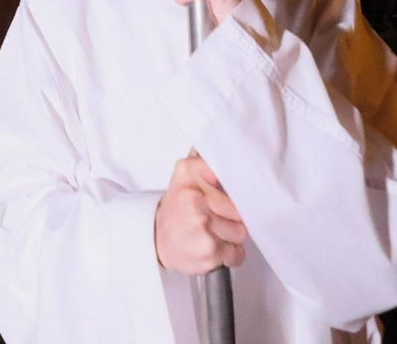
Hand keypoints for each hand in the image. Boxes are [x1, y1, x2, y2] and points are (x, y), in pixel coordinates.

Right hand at [154, 155, 247, 273]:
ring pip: (241, 231)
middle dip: (234, 215)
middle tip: (216, 216)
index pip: (228, 173)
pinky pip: (237, 252)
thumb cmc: (177, 210)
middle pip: (239, 206)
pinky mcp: (208, 252)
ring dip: (231, 236)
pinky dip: (229, 253)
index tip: (231, 189)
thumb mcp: (184, 178)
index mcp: (188, 173)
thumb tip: (224, 142)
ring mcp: (201, 226)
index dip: (236, 185)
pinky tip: (212, 247)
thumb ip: (204, 161)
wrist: (155, 240)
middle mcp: (193, 198)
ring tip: (212, 232)